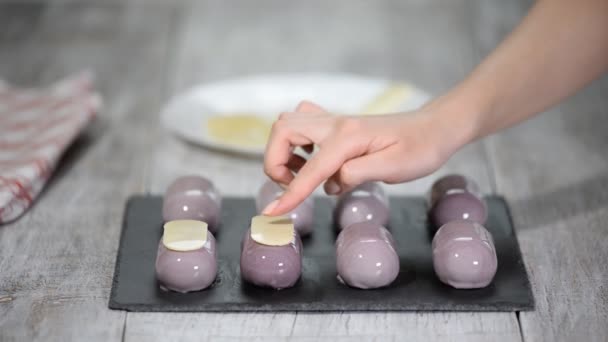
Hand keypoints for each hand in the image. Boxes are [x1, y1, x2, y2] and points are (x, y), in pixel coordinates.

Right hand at [262, 100, 469, 215]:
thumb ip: (359, 173)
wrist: (434, 128)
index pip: (310, 168)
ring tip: (305, 174)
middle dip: (276, 160)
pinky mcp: (337, 125)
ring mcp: (335, 121)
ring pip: (288, 124)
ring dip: (285, 151)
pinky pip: (303, 125)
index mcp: (348, 137)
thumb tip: (332, 182)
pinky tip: (315, 160)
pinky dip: (297, 144)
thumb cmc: (420, 148)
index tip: (272, 213)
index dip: (290, 194)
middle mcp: (336, 124)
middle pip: (283, 130)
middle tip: (293, 183)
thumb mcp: (395, 167)